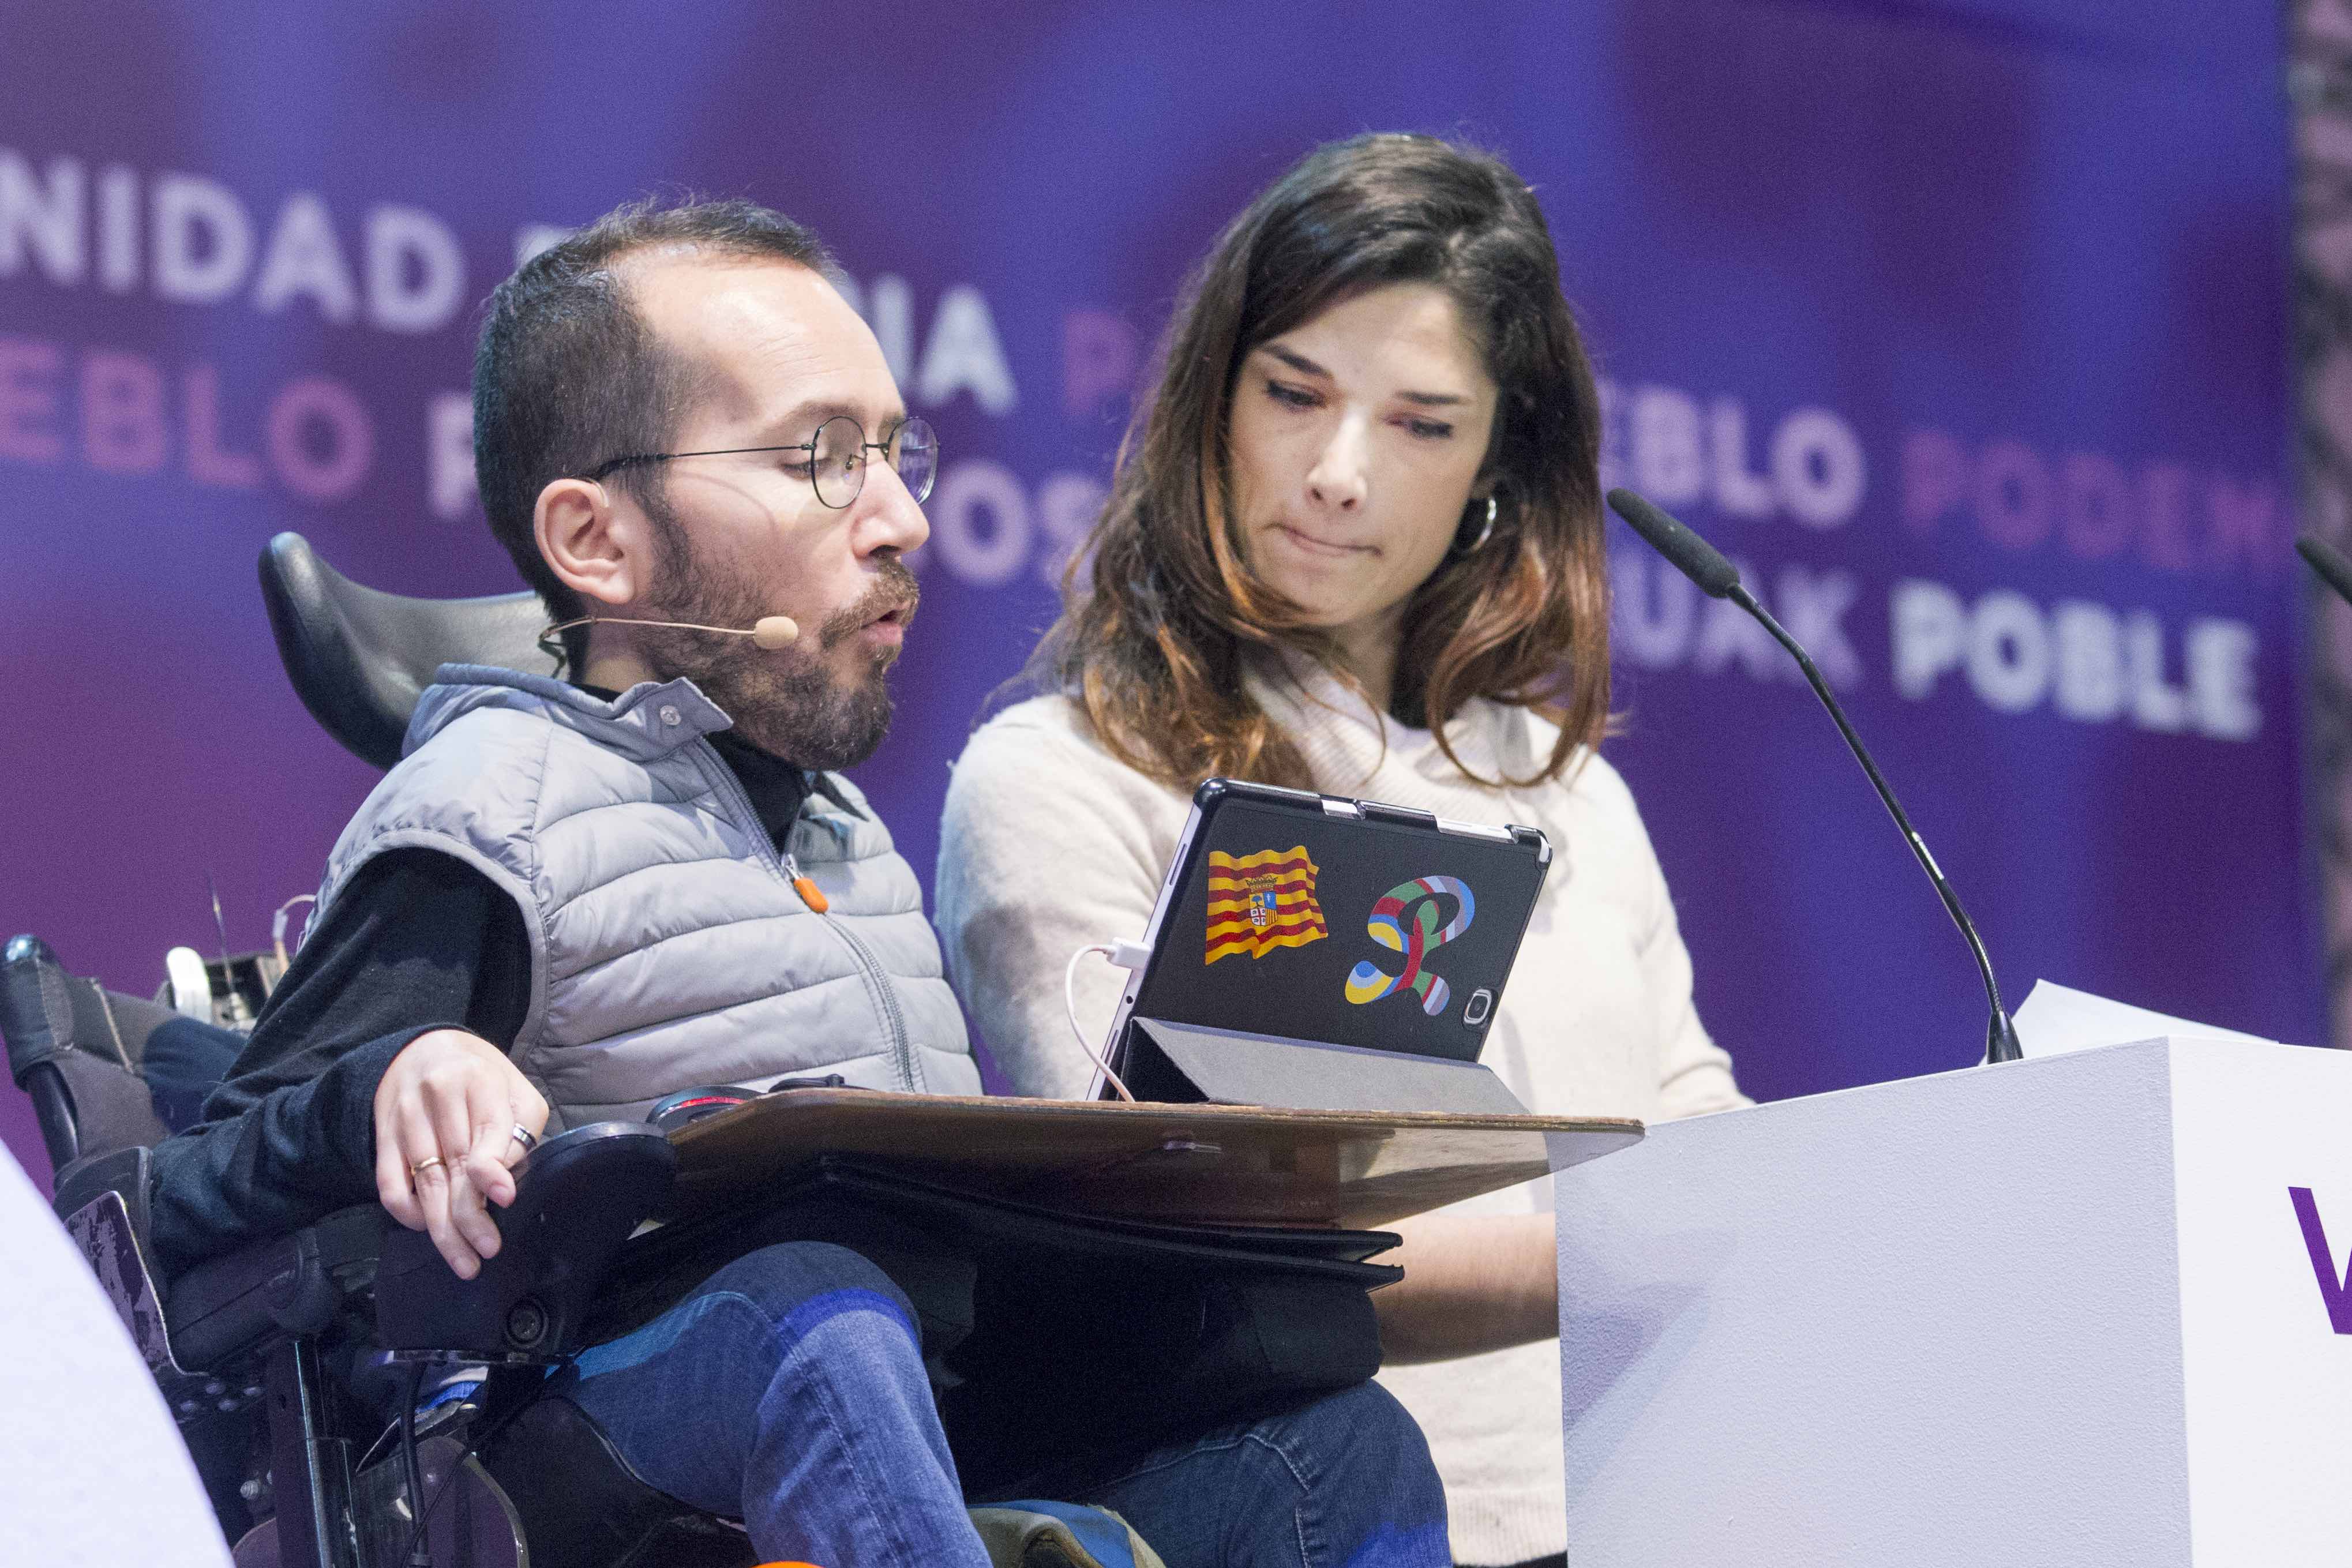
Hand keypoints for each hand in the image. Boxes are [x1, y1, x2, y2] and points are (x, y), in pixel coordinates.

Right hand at [372, 1028, 549, 1279]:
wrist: (426, 1048)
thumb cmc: (483, 1079)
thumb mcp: (515, 1091)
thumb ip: (518, 1131)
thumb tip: (503, 1181)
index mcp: (478, 1082)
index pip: (485, 1130)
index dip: (491, 1168)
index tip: (505, 1198)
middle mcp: (437, 1098)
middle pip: (454, 1167)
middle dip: (470, 1216)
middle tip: (487, 1251)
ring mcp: (404, 1118)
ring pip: (422, 1182)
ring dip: (442, 1228)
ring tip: (464, 1261)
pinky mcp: (383, 1136)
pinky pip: (388, 1183)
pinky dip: (406, 1212)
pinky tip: (427, 1229)